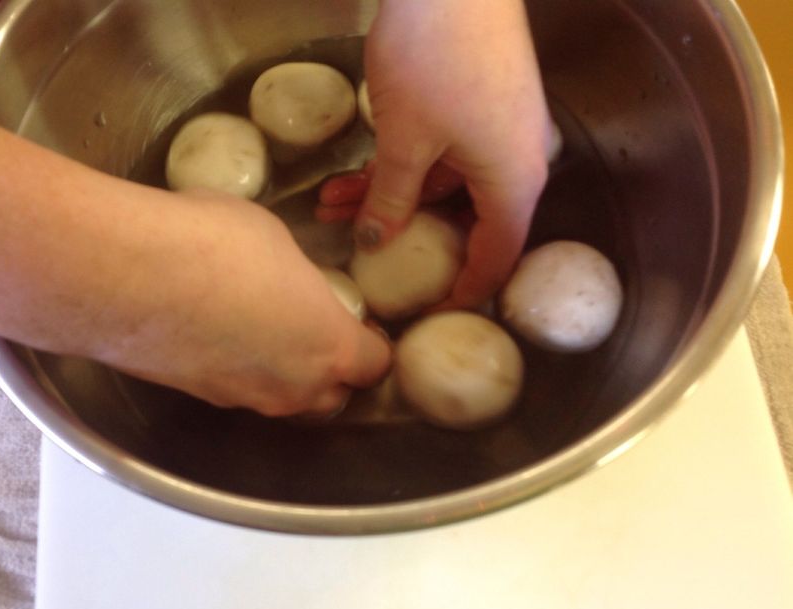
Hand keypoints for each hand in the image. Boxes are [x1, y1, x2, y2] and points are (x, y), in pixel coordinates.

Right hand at [90, 191, 391, 416]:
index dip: (373, 345)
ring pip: (280, 399)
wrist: (128, 271)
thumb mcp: (276, 242)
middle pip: (331, 396)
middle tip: (311, 331)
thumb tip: (287, 282)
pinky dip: (234, 371)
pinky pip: (234, 392)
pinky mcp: (198, 397)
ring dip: (281, 376)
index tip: (362, 326)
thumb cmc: (214, 243)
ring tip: (259, 331)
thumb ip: (297, 279)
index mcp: (330, 346)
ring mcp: (242, 398)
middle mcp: (292, 387)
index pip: (375, 366)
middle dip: (330, 371)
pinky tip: (215, 334)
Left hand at [357, 0, 553, 306]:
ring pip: (440, 186)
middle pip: (462, 222)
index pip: (495, 258)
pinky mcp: (475, 107)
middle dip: (405, 238)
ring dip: (388, 197)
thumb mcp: (404, 141)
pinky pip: (439, 155)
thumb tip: (375, 241)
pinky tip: (349, 175)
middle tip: (362, 257)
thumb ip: (390, 198)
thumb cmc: (435, 59)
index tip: (430, 315)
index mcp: (512, 183)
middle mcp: (513, 163)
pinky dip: (399, 166)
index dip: (464, 292)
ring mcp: (495, 132)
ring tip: (331, 207)